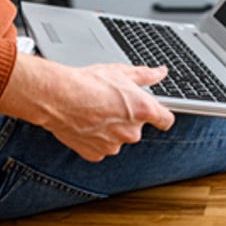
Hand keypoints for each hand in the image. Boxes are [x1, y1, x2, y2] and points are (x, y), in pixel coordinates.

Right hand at [46, 62, 175, 161]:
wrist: (59, 97)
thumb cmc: (89, 83)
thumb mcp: (121, 71)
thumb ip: (145, 75)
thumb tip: (160, 72)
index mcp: (143, 110)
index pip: (166, 120)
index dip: (162, 114)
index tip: (157, 111)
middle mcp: (131, 132)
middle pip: (138, 127)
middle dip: (128, 117)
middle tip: (112, 102)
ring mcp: (114, 145)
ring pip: (119, 137)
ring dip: (112, 128)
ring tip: (96, 110)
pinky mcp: (97, 154)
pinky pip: (102, 147)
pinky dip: (97, 137)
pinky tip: (88, 122)